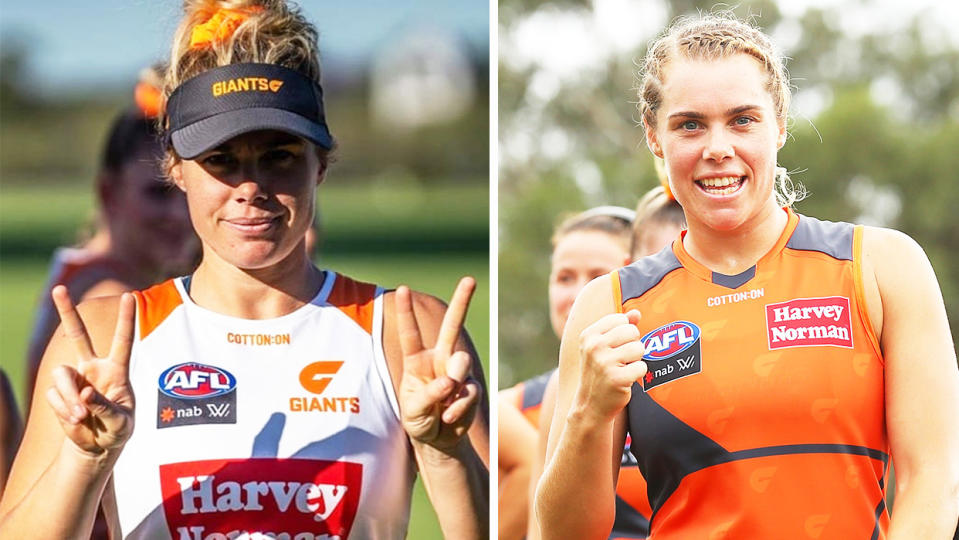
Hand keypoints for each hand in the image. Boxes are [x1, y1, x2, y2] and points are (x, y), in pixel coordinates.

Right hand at [45, 286, 135, 454]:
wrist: (97, 446)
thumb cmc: (118, 430)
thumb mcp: (121, 423)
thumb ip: (105, 407)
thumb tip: (85, 392)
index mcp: (117, 370)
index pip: (122, 340)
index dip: (126, 318)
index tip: (129, 296)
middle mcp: (93, 368)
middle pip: (77, 335)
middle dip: (66, 311)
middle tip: (57, 288)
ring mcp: (74, 379)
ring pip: (61, 375)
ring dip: (69, 397)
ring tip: (82, 416)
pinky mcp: (59, 393)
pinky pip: (55, 396)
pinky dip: (64, 410)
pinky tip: (76, 419)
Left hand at [396, 277, 480, 451]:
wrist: (438, 438)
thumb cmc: (419, 419)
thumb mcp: (414, 410)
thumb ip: (429, 394)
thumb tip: (451, 382)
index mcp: (416, 360)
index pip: (411, 333)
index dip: (406, 311)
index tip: (402, 289)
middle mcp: (438, 360)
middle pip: (451, 326)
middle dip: (462, 301)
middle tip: (470, 279)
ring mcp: (457, 372)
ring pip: (461, 364)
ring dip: (452, 386)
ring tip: (443, 408)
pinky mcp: (471, 388)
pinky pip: (468, 392)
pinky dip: (457, 409)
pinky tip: (448, 418)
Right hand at [574, 310, 646, 422]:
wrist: (590, 405)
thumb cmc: (600, 372)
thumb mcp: (603, 347)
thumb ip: (619, 327)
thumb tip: (636, 313)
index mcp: (589, 335)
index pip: (621, 319)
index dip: (625, 333)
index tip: (615, 347)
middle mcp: (594, 346)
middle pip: (632, 331)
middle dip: (632, 345)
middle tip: (622, 360)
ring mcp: (604, 362)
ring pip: (638, 348)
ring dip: (636, 360)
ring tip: (624, 368)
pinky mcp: (616, 378)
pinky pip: (642, 367)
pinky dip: (638, 374)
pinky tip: (626, 380)